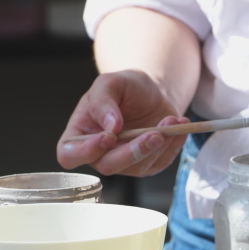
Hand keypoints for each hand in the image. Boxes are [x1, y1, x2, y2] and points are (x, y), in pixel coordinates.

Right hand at [57, 70, 189, 176]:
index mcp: (80, 134)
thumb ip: (103, 102)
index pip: (70, 155)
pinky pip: (160, 162)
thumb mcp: (110, 83)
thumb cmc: (126, 88)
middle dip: (133, 151)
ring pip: (138, 166)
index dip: (86, 151)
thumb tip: (110, 126)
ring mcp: (124, 162)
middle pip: (108, 166)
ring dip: (158, 145)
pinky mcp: (148, 164)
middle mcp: (99, 154)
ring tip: (170, 120)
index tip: (109, 136)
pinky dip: (173, 144)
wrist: (153, 93)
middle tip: (154, 134)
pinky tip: (178, 125)